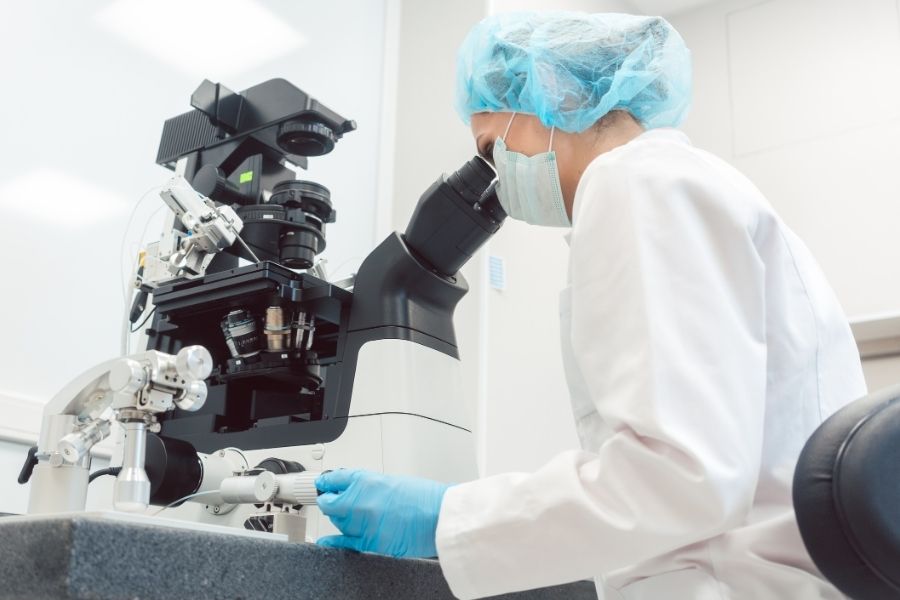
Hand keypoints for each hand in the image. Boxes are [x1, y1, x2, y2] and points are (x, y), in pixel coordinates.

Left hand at [315, 469, 450, 557]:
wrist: (439, 516)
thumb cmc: (424, 497)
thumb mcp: (392, 481)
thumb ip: (370, 486)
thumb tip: (357, 492)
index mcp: (366, 481)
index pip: (335, 480)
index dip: (326, 484)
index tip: (323, 485)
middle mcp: (359, 501)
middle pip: (331, 503)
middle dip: (331, 502)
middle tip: (333, 502)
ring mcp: (362, 522)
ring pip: (338, 522)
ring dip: (341, 519)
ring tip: (352, 517)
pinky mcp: (369, 542)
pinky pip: (344, 543)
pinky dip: (333, 542)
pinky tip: (326, 541)